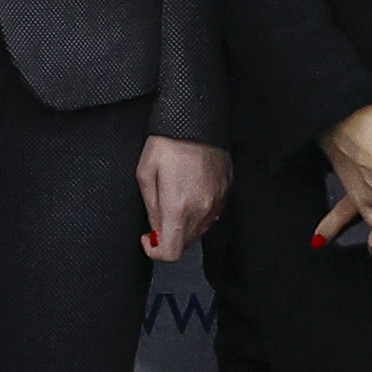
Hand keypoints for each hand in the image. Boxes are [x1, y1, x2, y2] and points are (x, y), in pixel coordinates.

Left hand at [137, 136, 231, 260]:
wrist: (196, 119)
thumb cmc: (168, 141)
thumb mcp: (145, 174)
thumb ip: (150, 208)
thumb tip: (155, 228)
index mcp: (178, 206)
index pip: (170, 252)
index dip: (155, 251)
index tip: (148, 239)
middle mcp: (201, 209)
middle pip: (185, 244)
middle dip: (169, 237)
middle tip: (158, 217)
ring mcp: (217, 201)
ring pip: (199, 232)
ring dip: (184, 227)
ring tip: (174, 202)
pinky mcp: (226, 192)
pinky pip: (211, 215)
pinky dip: (198, 214)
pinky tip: (189, 194)